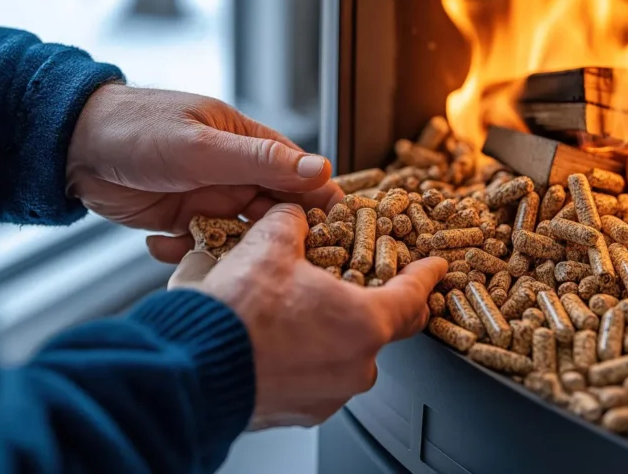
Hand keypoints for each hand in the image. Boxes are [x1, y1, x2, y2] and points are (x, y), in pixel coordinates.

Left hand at [66, 84, 343, 260]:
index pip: (302, 176)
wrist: (72, 145)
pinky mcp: (182, 222)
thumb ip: (260, 162)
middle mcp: (235, 174)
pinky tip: (162, 247)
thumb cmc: (138, 129)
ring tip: (215, 262)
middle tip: (276, 264)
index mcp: (248, 144)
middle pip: (277, 213)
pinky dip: (188, 254)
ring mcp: (209, 199)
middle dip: (278, 239)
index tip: (334, 235)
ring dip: (230, 252)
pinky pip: (202, 247)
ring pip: (241, 237)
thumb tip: (320, 169)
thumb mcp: (203, 146)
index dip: (322, 204)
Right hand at [198, 203, 448, 429]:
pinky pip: (313, 378)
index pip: (412, 296)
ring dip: (329, 331)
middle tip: (356, 282)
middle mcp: (355, 367)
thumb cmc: (237, 314)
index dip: (424, 275)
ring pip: (342, 356)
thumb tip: (294, 215)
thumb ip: (292, 224)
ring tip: (298, 310)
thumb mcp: (269, 246)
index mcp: (364, 324)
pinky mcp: (297, 412)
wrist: (192, 368)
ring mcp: (327, 396)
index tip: (434, 267)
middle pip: (378, 328)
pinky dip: (303, 357)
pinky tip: (276, 339)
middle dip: (369, 302)